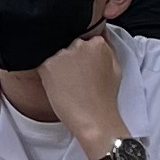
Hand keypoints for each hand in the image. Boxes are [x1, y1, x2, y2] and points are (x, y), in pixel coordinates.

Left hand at [38, 27, 127, 149]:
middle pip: (69, 45)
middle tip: (75, 78)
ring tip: (68, 85)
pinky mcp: (48, 65)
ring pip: (56, 55)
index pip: (84, 40)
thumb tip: (96, 41)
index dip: (82, 56)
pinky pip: (44, 65)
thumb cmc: (105, 99)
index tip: (83, 67)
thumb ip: (105, 51)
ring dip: (58, 66)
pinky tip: (59, 88)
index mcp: (98, 44)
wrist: (94, 118)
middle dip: (70, 58)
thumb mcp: (115, 68)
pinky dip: (48, 76)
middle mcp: (80, 45)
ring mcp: (63, 54)